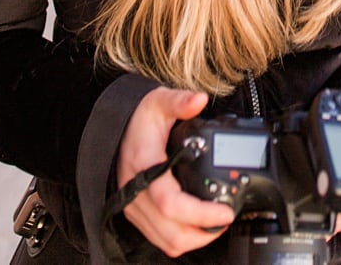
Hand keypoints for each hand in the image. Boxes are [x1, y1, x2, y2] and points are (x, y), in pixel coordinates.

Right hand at [115, 88, 234, 256]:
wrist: (114, 130)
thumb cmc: (136, 120)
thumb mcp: (157, 103)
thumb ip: (179, 101)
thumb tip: (200, 99)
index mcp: (143, 167)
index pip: (170, 203)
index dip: (201, 213)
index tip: (226, 211)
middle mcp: (135, 192)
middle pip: (172, 232)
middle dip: (205, 231)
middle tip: (226, 217)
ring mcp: (134, 206)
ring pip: (168, 241)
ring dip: (195, 239)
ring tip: (215, 222)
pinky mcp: (136, 214)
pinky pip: (161, 240)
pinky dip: (182, 239)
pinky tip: (196, 226)